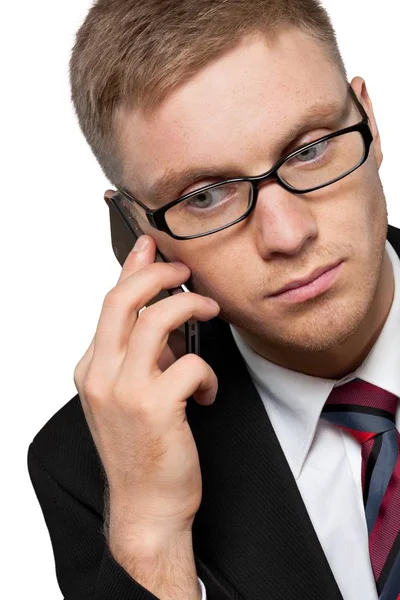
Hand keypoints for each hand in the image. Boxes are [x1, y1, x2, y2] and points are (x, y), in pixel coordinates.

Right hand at [73, 235, 219, 551]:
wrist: (147, 507)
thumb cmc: (142, 450)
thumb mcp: (129, 396)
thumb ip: (140, 356)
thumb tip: (163, 318)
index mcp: (91, 368)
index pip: (110, 304)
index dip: (132, 269)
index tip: (150, 247)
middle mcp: (100, 375)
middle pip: (123, 300)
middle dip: (158, 274)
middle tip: (185, 272)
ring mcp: (124, 391)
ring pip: (156, 320)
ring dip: (190, 306)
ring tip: (210, 312)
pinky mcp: (155, 408)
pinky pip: (189, 363)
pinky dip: (207, 371)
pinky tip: (207, 391)